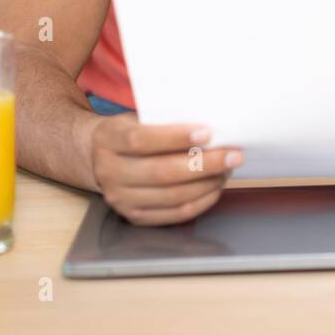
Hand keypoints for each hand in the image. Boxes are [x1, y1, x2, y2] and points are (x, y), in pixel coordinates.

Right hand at [90, 112, 244, 224]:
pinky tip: (216, 187)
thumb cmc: (131, 131)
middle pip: (161, 172)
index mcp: (108, 139)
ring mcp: (120, 198)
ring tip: (227, 169)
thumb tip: (213, 126)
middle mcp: (109, 172)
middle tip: (233, 155)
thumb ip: (165, 121)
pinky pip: (174, 213)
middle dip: (204, 164)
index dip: (175, 137)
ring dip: (207, 183)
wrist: (102, 157)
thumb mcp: (138, 117)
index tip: (207, 132)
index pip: (141, 140)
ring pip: (171, 195)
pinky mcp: (134, 216)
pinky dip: (201, 201)